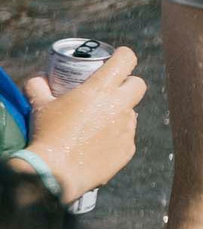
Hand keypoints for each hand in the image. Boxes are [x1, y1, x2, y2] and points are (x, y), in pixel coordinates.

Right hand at [24, 46, 145, 202]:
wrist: (55, 172)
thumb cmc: (47, 135)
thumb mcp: (40, 106)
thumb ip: (39, 87)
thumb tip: (39, 78)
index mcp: (101, 89)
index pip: (126, 60)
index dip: (123, 56)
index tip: (117, 58)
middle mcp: (120, 106)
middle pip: (139, 84)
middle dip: (128, 84)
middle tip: (111, 91)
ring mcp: (127, 128)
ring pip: (131, 113)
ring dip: (119, 113)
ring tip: (96, 124)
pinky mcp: (128, 149)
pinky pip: (127, 137)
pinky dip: (116, 137)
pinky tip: (97, 145)